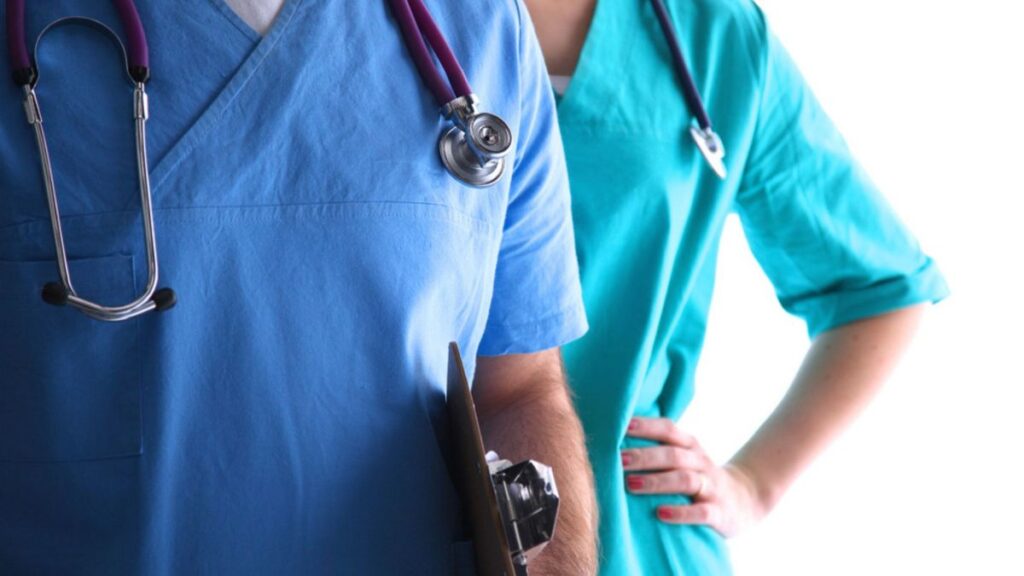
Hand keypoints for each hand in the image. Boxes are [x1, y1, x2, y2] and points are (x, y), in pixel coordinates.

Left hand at [621, 417, 765, 537]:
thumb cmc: (698, 477)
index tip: (622, 426)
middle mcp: (701, 462)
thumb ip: (658, 449)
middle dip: (644, 456)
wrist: (744, 500)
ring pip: (685, 480)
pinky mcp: (720, 512)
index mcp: (690, 446)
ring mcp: (711, 486)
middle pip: (672, 454)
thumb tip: (612, 441)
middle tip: (618, 460)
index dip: (646, 426)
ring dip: (657, 482)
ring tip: (631, 485)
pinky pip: (701, 512)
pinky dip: (681, 513)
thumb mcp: (684, 458)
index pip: (668, 429)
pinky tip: (661, 514)